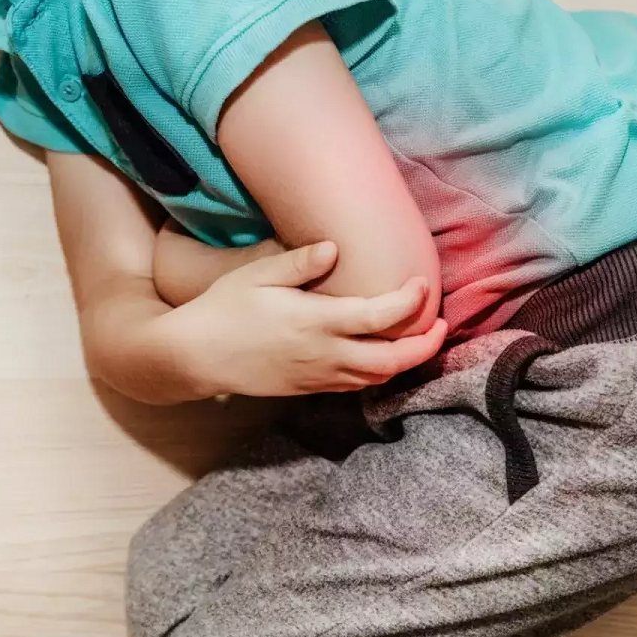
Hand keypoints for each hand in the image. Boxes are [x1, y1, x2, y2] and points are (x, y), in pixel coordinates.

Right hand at [151, 242, 446, 397]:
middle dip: (426, 344)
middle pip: (393, 360)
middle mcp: (324, 354)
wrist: (196, 357)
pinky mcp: (309, 388)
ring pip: (378, 378)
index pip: (381, 316)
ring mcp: (318, 376)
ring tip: (419, 338)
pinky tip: (382, 355)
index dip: (411, 302)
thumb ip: (299, 262)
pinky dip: (379, 372)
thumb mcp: (257, 275)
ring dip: (406, 361)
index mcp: (316, 321)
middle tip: (441, 322)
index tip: (422, 284)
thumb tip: (335, 248)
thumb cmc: (224, 309)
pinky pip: (356, 386)